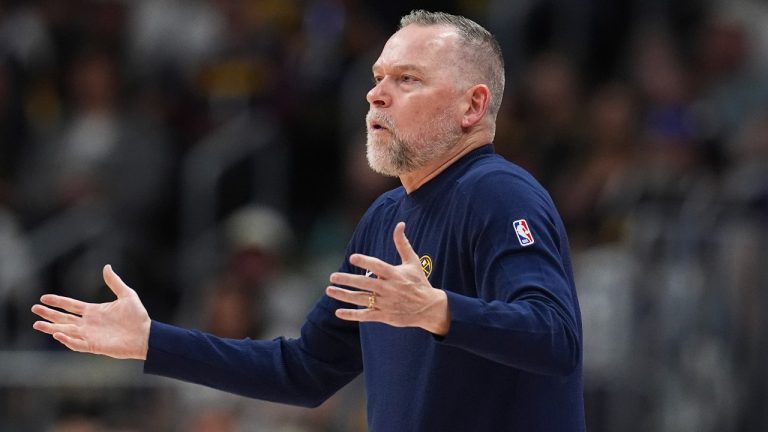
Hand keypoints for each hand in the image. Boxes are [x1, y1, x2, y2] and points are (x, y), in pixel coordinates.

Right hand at [31, 265, 150, 359]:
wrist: (146, 334)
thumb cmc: (137, 316)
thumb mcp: (127, 295)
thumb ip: (114, 282)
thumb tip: (106, 267)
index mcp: (94, 311)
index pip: (70, 305)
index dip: (57, 301)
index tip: (43, 298)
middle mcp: (89, 323)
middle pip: (64, 318)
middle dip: (49, 314)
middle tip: (33, 309)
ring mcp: (90, 335)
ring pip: (66, 331)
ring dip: (51, 328)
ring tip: (37, 324)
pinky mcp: (94, 346)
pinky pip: (77, 344)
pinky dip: (67, 340)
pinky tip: (58, 333)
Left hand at [325, 222, 449, 335]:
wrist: (429, 308)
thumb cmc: (418, 282)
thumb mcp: (413, 262)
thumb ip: (402, 243)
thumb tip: (400, 224)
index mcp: (395, 274)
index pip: (378, 266)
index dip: (365, 262)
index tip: (352, 257)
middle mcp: (389, 289)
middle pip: (365, 284)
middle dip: (348, 280)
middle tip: (333, 276)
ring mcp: (386, 303)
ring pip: (362, 299)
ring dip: (344, 295)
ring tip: (329, 290)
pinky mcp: (385, 316)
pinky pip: (365, 316)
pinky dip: (352, 315)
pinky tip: (338, 312)